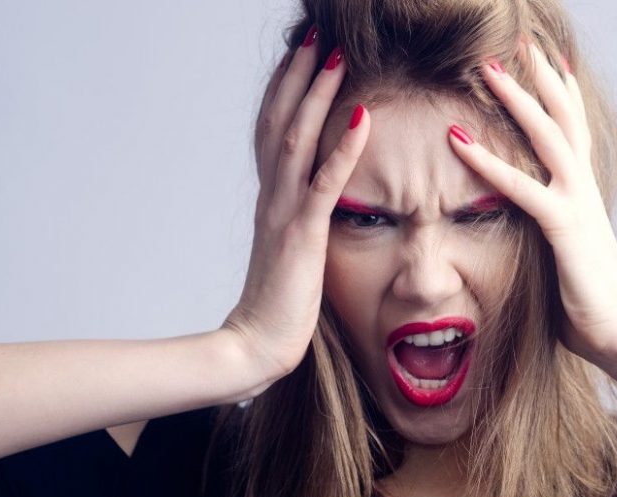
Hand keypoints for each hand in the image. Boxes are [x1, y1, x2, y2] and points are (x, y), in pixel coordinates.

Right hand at [223, 38, 369, 385]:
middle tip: (313, 33)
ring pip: (296, 139)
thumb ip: (297, 219)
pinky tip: (362, 116)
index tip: (301, 53)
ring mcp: (283, 213)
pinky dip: (343, 148)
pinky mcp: (302, 236)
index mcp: (270, 199)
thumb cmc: (278, 303)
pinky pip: (324, 184)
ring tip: (335, 54)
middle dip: (297, 73)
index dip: (285, 88)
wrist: (255, 343)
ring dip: (317, 94)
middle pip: (278, 120)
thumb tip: (314, 201)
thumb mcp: (289, 250)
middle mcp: (271, 197)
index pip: (272, 130)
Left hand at [448, 43, 616, 367]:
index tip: (549, 64)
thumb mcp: (566, 259)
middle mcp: (584, 191)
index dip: (561, 97)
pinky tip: (459, 142)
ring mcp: (578, 206)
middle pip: (564, 119)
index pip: (573, 134)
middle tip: (519, 42)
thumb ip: (551, 236)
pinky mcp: (565, 230)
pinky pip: (523, 189)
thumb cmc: (589, 304)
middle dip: (541, 78)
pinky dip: (489, 164)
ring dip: (516, 99)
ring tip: (488, 67)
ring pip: (547, 138)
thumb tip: (535, 236)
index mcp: (584, 195)